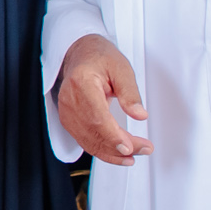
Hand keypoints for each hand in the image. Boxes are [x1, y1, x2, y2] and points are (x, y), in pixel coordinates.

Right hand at [54, 34, 151, 166]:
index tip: (129, 146)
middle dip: (119, 147)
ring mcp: (67, 111)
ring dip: (112, 153)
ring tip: (134, 155)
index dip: (112, 136)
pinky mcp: (68, 119)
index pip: (96, 116)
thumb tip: (139, 115)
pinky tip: (117, 154)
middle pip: (94, 132)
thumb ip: (130, 92)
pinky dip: (101, 151)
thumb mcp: (121, 68)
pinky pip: (84, 140)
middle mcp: (70, 99)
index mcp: (81, 82)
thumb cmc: (99, 58)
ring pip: (88, 141)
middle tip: (143, 149)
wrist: (81, 54)